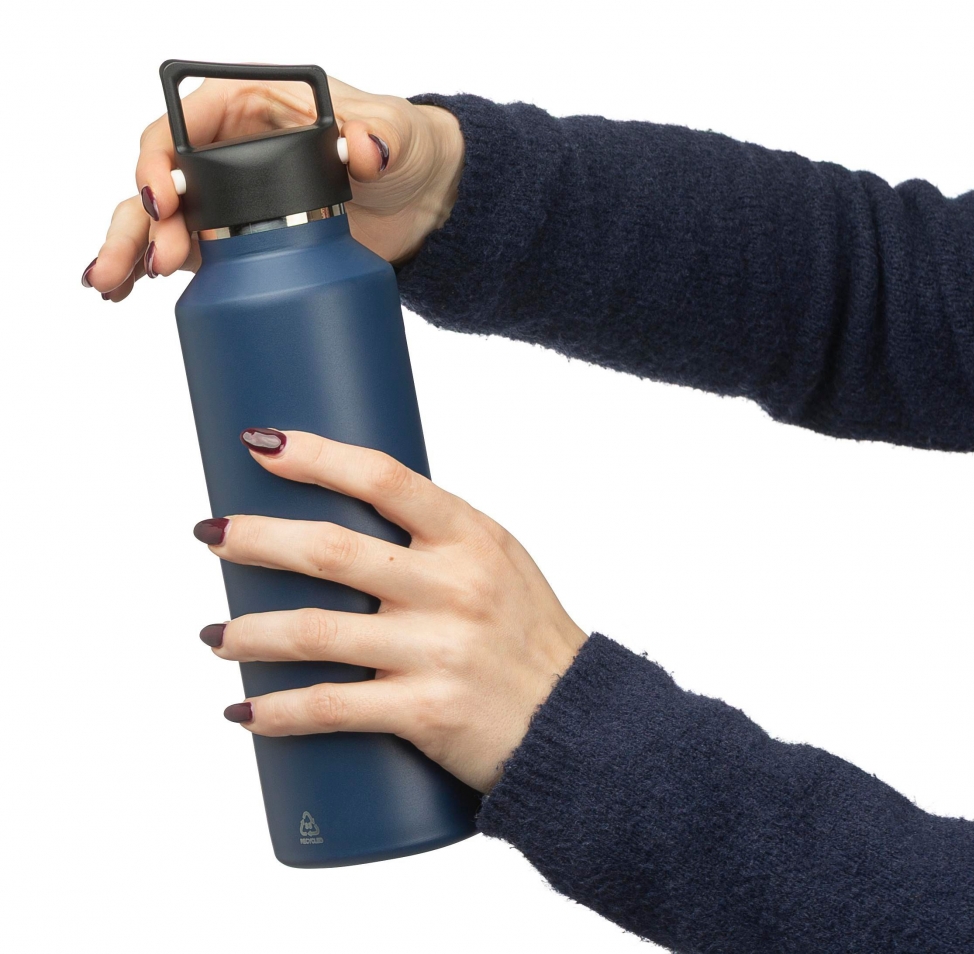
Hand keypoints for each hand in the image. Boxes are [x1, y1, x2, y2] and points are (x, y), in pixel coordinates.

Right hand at [81, 75, 463, 300]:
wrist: (420, 202)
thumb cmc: (401, 148)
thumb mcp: (394, 135)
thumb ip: (379, 137)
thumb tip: (364, 148)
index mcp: (247, 107)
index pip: (182, 127)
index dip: (161, 161)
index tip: (162, 199)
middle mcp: (225, 150)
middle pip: (163, 181)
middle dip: (142, 221)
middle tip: (151, 263)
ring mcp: (228, 199)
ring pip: (162, 220)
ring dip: (132, 250)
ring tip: (113, 286)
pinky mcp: (238, 241)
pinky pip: (185, 251)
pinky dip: (151, 270)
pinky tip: (126, 294)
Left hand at [194, 430, 587, 793]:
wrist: (571, 719)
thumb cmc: (525, 632)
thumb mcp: (495, 561)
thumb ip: (432, 538)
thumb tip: (345, 515)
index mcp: (469, 536)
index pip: (383, 477)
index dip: (315, 455)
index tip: (261, 444)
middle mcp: (454, 586)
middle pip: (331, 550)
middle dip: (256, 538)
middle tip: (212, 536)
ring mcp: (438, 649)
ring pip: (314, 631)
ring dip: (248, 633)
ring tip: (214, 635)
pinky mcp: (425, 711)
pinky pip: (331, 707)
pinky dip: (277, 711)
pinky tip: (245, 711)